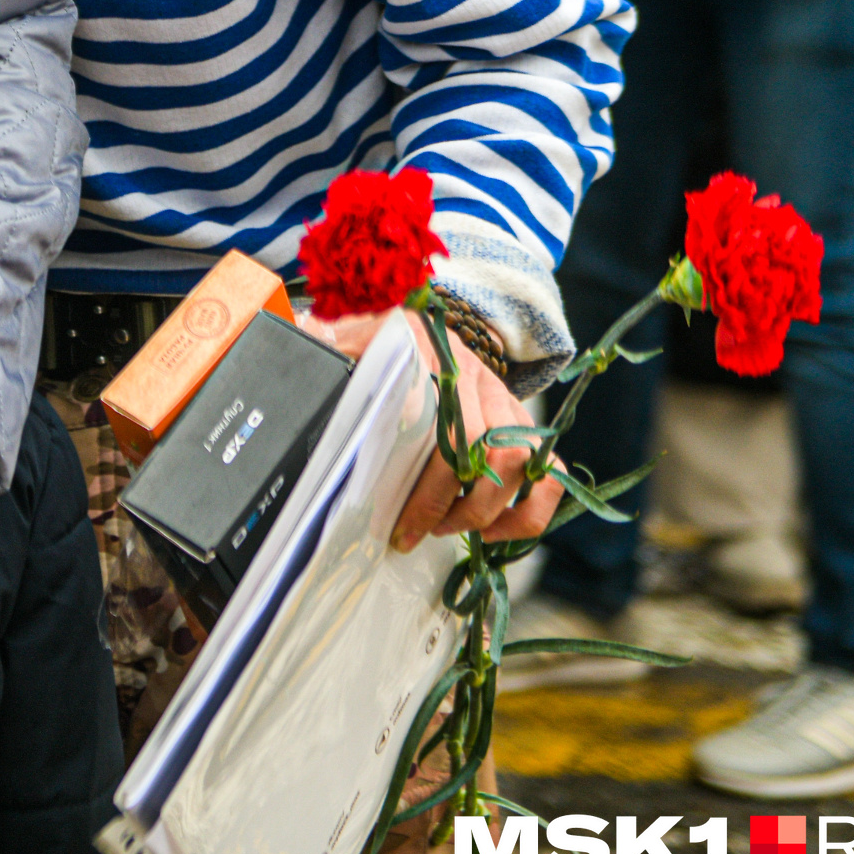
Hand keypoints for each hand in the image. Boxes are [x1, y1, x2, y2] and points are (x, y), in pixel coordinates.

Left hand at [299, 312, 561, 550]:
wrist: (421, 321)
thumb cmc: (376, 344)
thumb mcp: (349, 340)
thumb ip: (330, 346)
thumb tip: (306, 349)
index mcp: (424, 351)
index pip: (433, 421)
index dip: (422, 482)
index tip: (396, 520)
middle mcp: (470, 374)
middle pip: (480, 445)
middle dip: (449, 502)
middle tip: (416, 532)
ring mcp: (501, 398)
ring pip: (520, 458)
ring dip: (488, 508)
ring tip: (449, 531)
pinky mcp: (520, 421)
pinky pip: (548, 469)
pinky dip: (531, 507)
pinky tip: (498, 531)